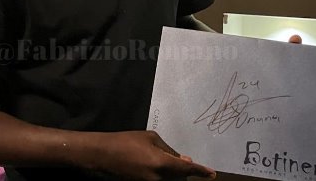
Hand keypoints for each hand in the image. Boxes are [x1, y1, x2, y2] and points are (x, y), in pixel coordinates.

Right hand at [94, 130, 215, 179]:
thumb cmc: (127, 142)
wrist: (103, 155)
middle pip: (179, 178)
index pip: (186, 170)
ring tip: (166, 162)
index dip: (200, 171)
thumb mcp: (150, 138)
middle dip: (184, 171)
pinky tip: (157, 166)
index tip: (212, 174)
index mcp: (161, 164)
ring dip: (173, 174)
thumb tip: (183, 160)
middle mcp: (158, 179)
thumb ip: (168, 150)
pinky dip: (164, 176)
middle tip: (184, 161)